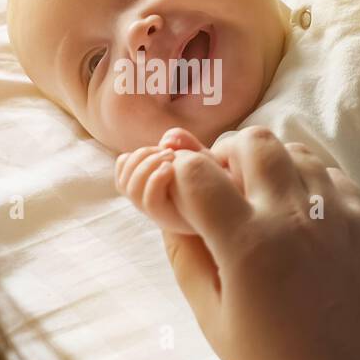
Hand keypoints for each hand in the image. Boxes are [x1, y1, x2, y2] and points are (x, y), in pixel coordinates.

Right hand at [115, 127, 229, 235]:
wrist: (238, 200)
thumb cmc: (219, 180)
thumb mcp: (199, 156)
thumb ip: (183, 142)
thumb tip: (167, 140)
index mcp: (151, 189)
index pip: (121, 176)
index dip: (131, 160)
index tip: (157, 151)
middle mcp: (151, 203)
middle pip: (123, 182)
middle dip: (140, 158)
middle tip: (166, 152)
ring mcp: (160, 213)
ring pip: (131, 190)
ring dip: (146, 166)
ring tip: (170, 158)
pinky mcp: (172, 219)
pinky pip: (149, 202)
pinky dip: (155, 179)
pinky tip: (172, 169)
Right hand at [159, 126, 359, 359]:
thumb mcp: (213, 321)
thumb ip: (186, 257)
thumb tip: (170, 211)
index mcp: (248, 243)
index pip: (197, 172)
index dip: (179, 174)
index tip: (180, 190)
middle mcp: (295, 215)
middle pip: (251, 141)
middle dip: (226, 155)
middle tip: (222, 188)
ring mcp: (337, 213)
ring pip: (294, 150)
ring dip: (268, 164)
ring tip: (261, 199)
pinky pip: (330, 174)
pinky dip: (306, 181)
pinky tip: (300, 214)